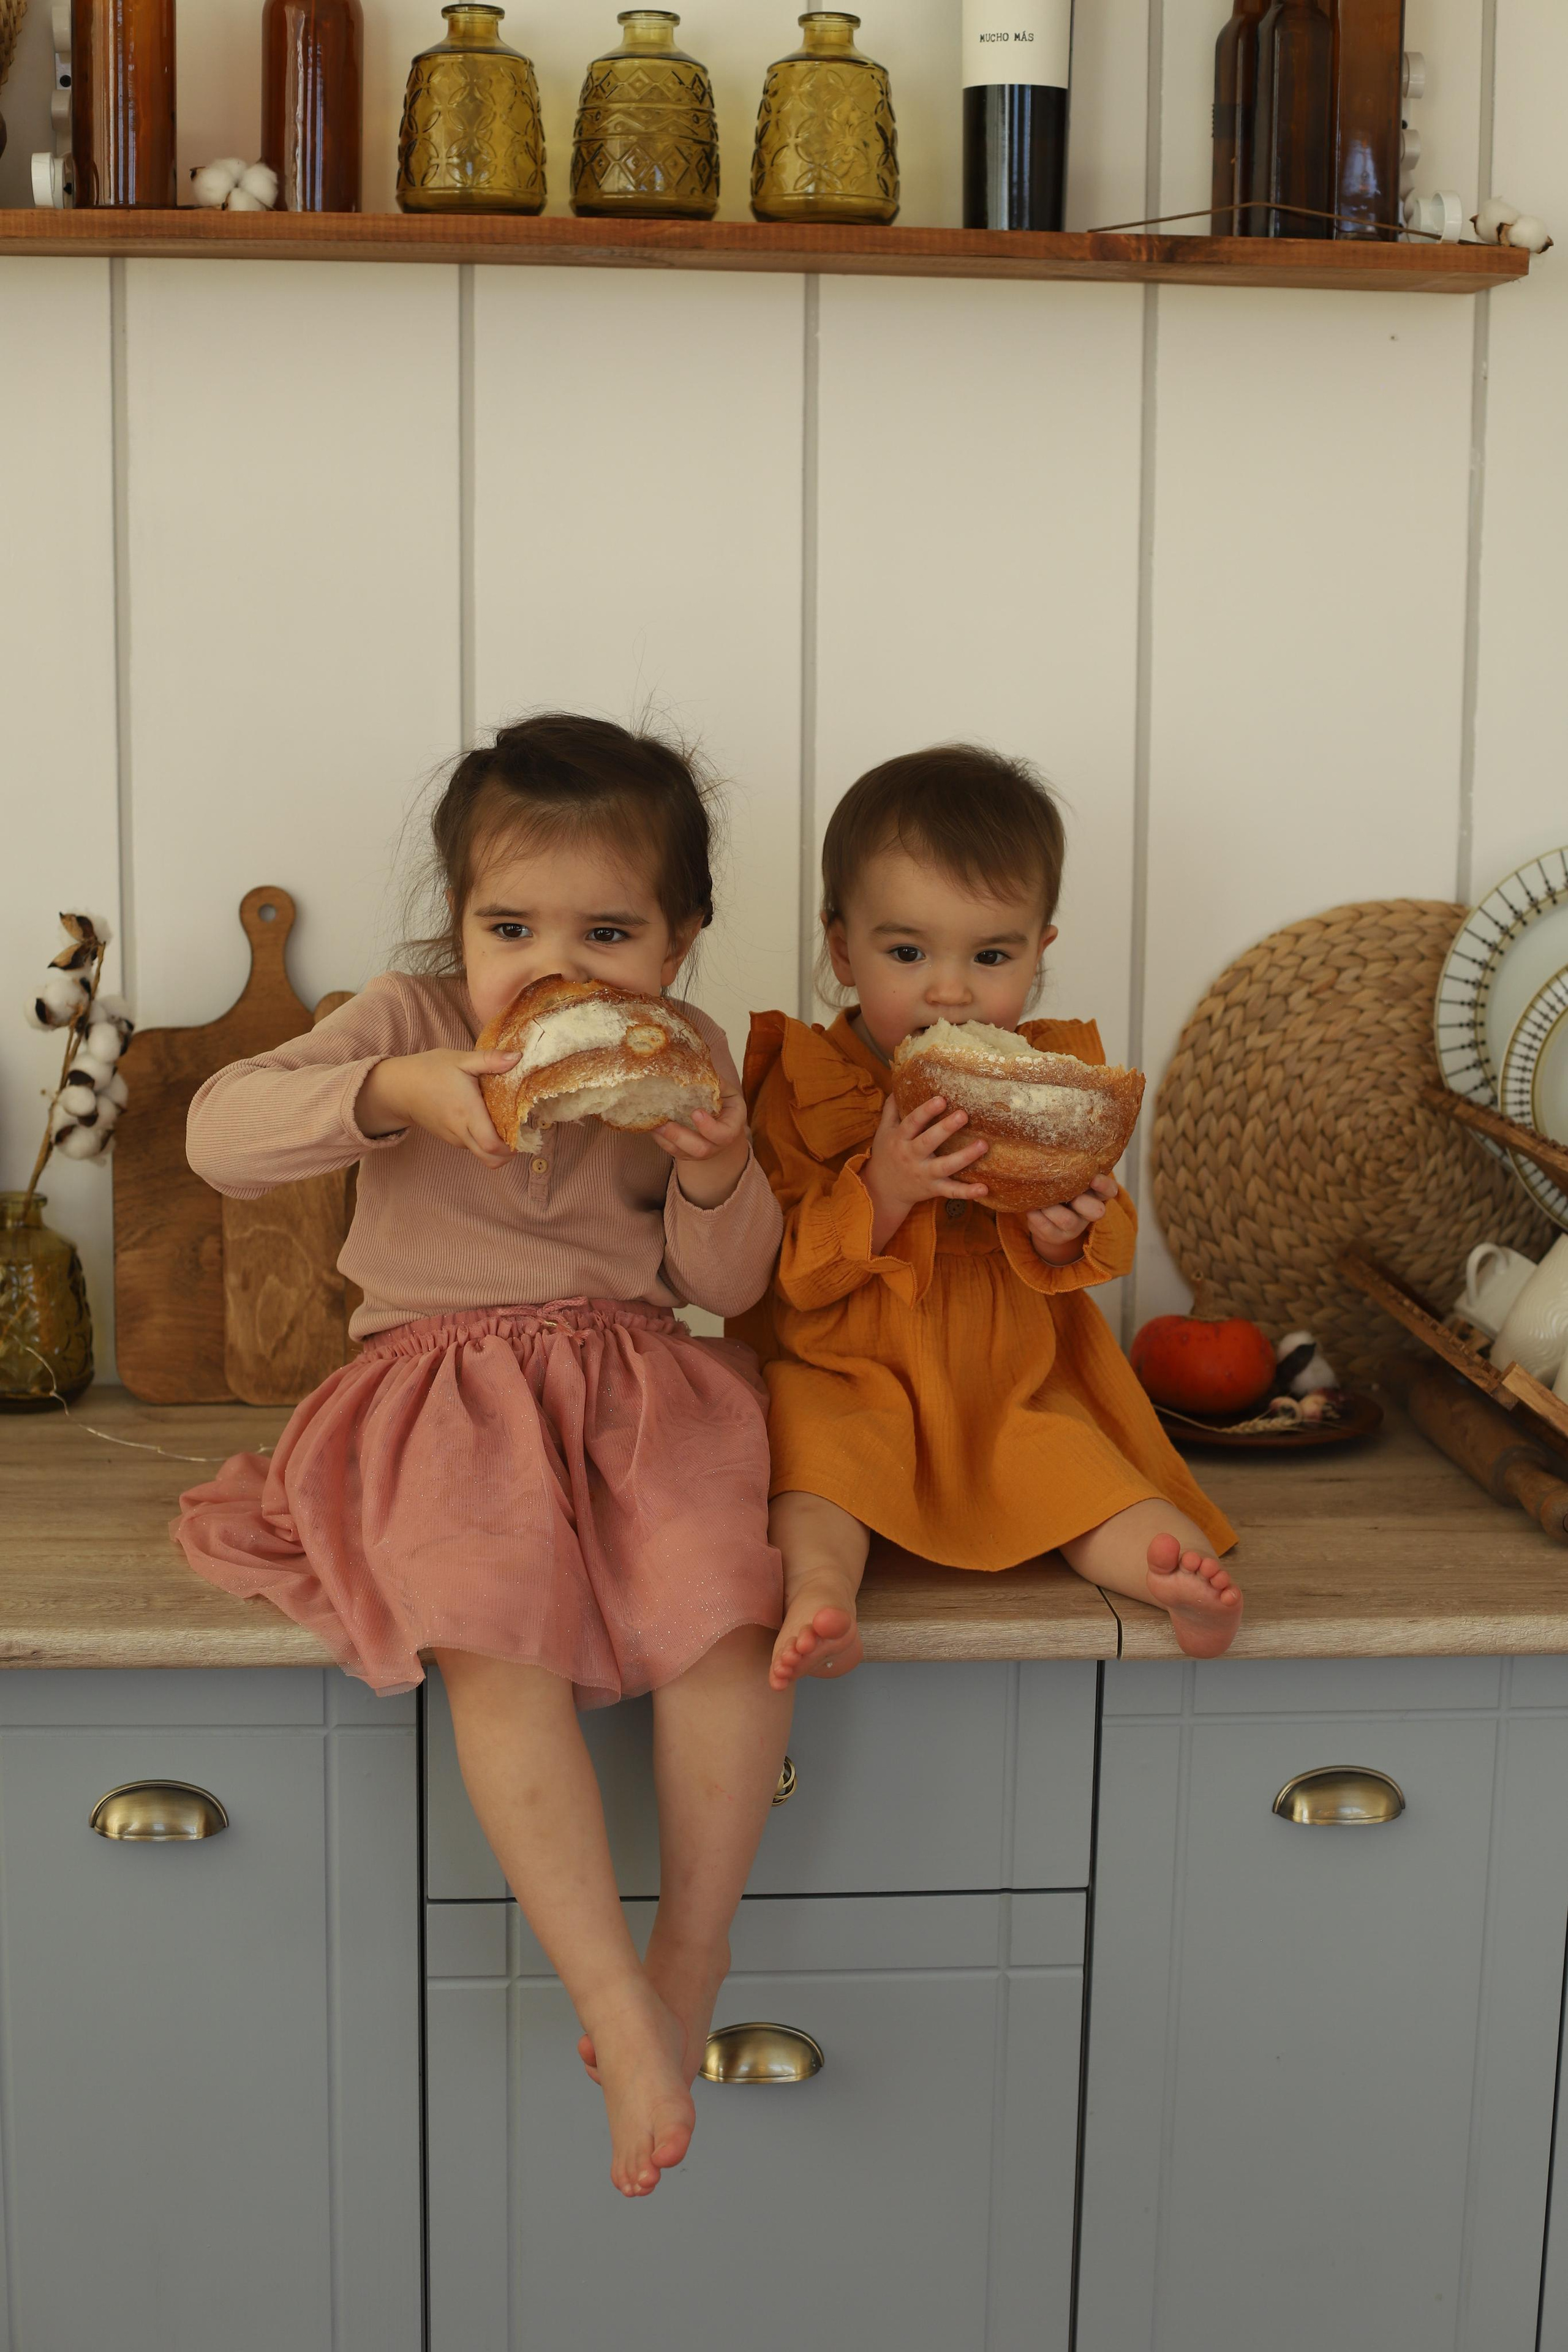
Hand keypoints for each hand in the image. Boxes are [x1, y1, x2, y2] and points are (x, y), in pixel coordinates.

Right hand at [354, 1049, 519, 1169]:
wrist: (399, 1087)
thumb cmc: (430, 1070)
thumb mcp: (461, 1059)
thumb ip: (490, 1060)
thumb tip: (518, 1057)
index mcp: (467, 1112)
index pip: (492, 1145)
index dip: (511, 1147)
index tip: (523, 1133)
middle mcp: (460, 1130)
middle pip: (489, 1159)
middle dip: (508, 1154)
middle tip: (520, 1136)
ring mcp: (453, 1138)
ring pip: (481, 1154)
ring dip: (496, 1147)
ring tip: (505, 1125)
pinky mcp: (448, 1138)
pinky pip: (471, 1147)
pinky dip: (483, 1141)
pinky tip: (486, 1122)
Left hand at [653, 1088, 751, 1207]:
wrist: (723, 1122)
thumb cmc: (725, 1104)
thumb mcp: (727, 1091)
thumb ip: (716, 1084)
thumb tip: (698, 1069)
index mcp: (731, 1128)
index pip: (723, 1135)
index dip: (709, 1127)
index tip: (695, 1112)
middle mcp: (717, 1145)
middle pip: (700, 1149)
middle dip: (680, 1137)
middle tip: (664, 1123)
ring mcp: (700, 1152)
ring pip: (683, 1153)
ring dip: (666, 1139)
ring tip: (654, 1124)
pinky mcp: (685, 1153)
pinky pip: (672, 1151)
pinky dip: (660, 1139)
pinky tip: (652, 1126)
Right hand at [864, 1092, 988, 1252]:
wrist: (882, 1191)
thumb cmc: (886, 1154)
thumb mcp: (883, 1131)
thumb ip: (892, 1109)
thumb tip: (900, 1084)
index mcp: (900, 1139)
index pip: (912, 1123)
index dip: (926, 1111)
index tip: (941, 1099)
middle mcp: (911, 1156)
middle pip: (929, 1142)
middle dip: (946, 1129)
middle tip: (963, 1115)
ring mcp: (924, 1174)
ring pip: (945, 1167)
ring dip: (965, 1157)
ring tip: (983, 1145)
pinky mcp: (933, 1189)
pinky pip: (951, 1191)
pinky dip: (967, 1192)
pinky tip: (984, 1188)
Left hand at [1026, 1173, 1117, 1262]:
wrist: (1048, 1216)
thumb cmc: (1061, 1187)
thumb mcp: (1069, 1177)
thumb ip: (1070, 1166)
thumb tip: (1055, 1141)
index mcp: (1096, 1194)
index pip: (1110, 1190)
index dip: (1104, 1185)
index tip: (1093, 1176)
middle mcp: (1089, 1213)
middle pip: (1096, 1211)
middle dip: (1081, 1201)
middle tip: (1066, 1193)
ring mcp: (1073, 1227)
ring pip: (1066, 1220)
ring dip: (1050, 1207)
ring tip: (1040, 1197)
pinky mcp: (1056, 1237)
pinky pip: (1045, 1228)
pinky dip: (1035, 1214)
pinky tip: (1031, 1206)